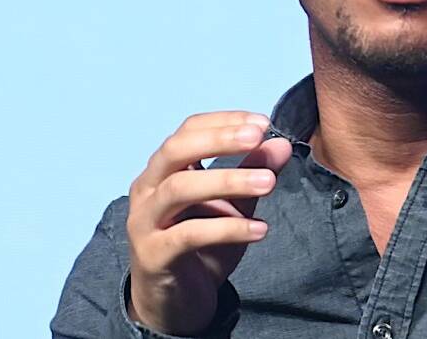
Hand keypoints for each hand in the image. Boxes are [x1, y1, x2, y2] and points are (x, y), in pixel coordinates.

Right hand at [125, 111, 291, 334]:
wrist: (174, 304)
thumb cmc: (200, 247)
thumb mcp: (233, 206)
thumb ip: (252, 174)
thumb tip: (281, 144)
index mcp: (163, 170)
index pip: (188, 130)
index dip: (224, 122)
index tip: (262, 122)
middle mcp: (147, 189)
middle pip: (176, 150)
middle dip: (219, 140)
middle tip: (259, 137)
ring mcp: (144, 221)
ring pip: (179, 188)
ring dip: (228, 180)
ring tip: (269, 183)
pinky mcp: (153, 254)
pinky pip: (189, 235)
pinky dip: (227, 229)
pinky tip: (260, 230)